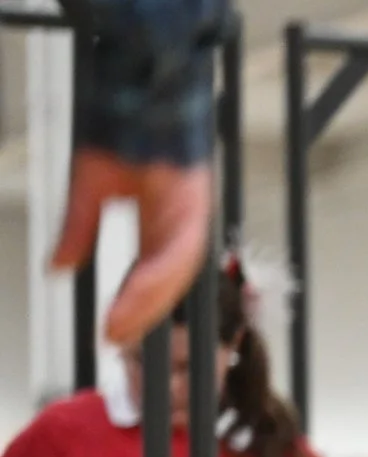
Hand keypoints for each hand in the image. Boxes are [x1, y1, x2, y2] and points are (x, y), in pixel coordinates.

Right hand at [49, 149, 211, 348]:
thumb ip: (79, 231)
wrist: (137, 94)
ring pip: (175, 275)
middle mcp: (181, 227)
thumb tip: (60, 266)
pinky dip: (159, 275)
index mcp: (162, 226)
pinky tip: (137, 293)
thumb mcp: (89, 189)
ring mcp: (191, 218)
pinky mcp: (196, 208)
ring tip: (121, 326)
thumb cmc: (121, 132)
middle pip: (168, 284)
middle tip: (115, 338)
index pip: (152, 277)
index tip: (111, 329)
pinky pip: (181, 252)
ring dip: (148, 303)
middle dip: (141, 314)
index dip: (132, 305)